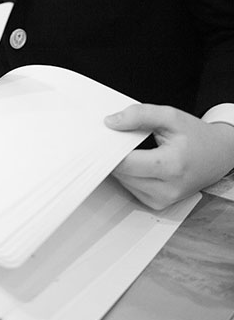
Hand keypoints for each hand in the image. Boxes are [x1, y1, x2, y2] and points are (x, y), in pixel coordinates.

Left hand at [104, 103, 233, 209]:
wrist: (218, 155)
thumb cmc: (195, 136)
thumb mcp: (170, 116)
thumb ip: (139, 115)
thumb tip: (111, 122)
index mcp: (172, 165)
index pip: (127, 163)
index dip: (110, 149)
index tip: (102, 136)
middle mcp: (168, 188)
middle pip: (122, 174)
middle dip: (113, 155)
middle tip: (113, 138)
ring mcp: (163, 200)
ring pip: (124, 183)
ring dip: (120, 165)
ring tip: (130, 148)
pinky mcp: (158, 204)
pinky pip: (131, 189)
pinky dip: (128, 175)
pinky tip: (136, 161)